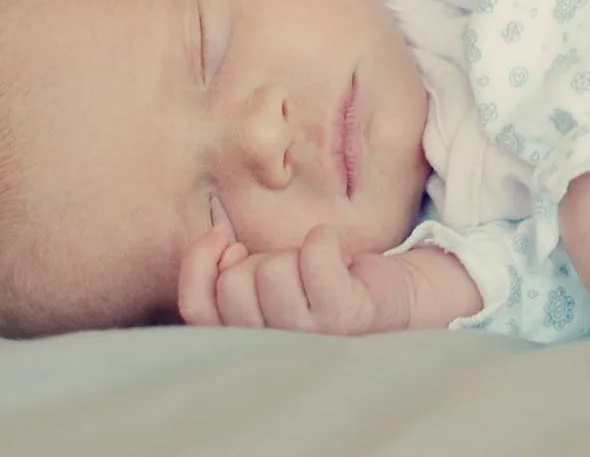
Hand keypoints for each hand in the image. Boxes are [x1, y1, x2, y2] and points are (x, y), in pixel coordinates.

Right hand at [177, 225, 417, 335]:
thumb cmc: (321, 286)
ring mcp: (310, 338)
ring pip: (272, 272)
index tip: (223, 238)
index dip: (199, 266)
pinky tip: (338, 252)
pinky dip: (325, 240)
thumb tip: (217, 239)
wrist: (392, 299)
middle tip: (291, 268)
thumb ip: (228, 272)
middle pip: (234, 285)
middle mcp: (274, 351)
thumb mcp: (266, 279)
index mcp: (247, 344)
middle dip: (259, 258)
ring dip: (295, 253)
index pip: (196, 310)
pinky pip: (315, 256)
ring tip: (317, 268)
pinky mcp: (345, 317)